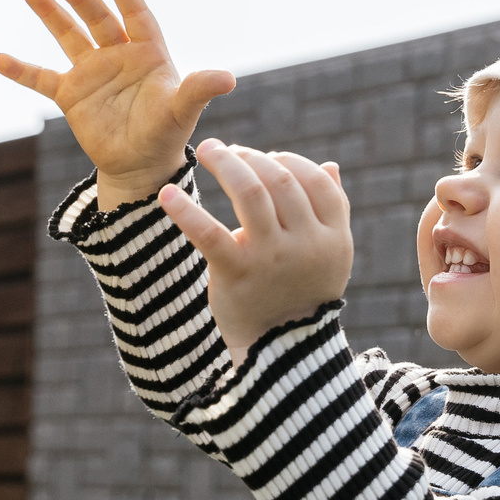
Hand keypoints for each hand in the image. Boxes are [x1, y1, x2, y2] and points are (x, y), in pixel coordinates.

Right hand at [0, 0, 235, 208]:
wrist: (140, 166)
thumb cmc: (166, 134)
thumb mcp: (182, 110)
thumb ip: (198, 90)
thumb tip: (228, 78)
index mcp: (148, 52)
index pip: (135, 12)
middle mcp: (118, 55)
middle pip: (97, 17)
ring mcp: (92, 73)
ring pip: (68, 36)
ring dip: (50, 15)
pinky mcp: (71, 95)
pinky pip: (41, 78)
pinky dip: (20, 70)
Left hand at [161, 140, 352, 367]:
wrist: (282, 350)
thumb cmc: (303, 292)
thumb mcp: (331, 255)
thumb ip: (333, 209)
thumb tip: (331, 166)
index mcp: (333, 236)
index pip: (316, 181)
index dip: (291, 161)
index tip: (268, 156)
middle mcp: (305, 244)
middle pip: (280, 180)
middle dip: (251, 156)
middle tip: (227, 149)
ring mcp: (271, 258)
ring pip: (251, 192)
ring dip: (226, 162)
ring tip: (207, 150)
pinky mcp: (236, 274)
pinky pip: (209, 234)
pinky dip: (185, 211)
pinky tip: (166, 194)